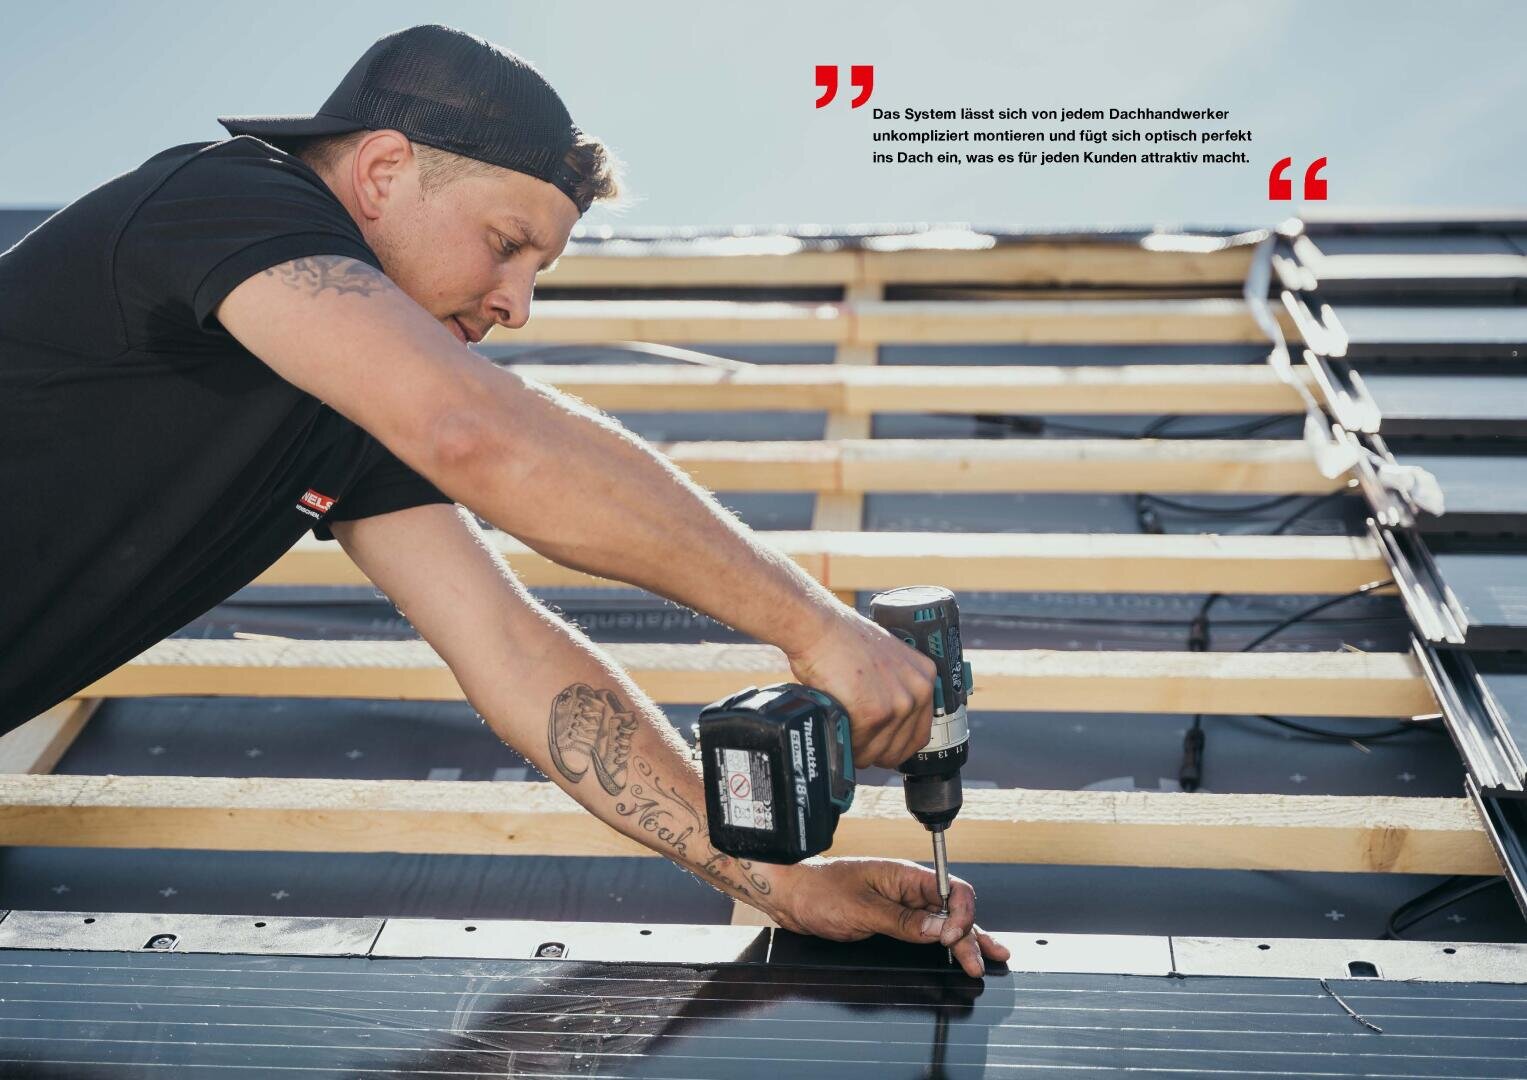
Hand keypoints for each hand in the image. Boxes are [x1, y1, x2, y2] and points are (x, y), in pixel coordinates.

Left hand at [769, 856, 1009, 977]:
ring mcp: (901, 906)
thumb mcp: (862, 909)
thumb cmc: (820, 891)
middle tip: (977, 963)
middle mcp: (908, 889)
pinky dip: (944, 943)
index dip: (960, 914)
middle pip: (952, 911)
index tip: (951, 938)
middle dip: (970, 935)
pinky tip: (958, 951)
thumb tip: (940, 928)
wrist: (791, 895)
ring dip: (965, 940)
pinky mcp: (891, 921)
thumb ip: (903, 921)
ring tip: (988, 958)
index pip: (951, 889)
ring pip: (942, 923)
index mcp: (905, 876)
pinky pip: (924, 931)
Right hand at [786, 607, 937, 767]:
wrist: (820, 628)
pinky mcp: (874, 714)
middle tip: (855, 742)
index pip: (919, 734)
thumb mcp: (886, 662)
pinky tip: (837, 727)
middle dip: (874, 751)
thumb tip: (886, 725)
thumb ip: (894, 689)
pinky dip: (845, 744)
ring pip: (879, 753)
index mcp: (925, 677)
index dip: (894, 745)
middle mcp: (919, 691)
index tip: (878, 745)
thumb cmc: (842, 642)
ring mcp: (899, 704)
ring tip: (843, 732)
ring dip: (858, 750)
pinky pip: (859, 748)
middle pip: (899, 748)